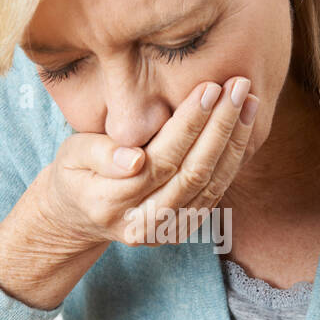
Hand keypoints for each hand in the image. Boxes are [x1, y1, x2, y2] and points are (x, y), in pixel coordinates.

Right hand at [33, 75, 258, 253]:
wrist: (78, 217)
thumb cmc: (75, 172)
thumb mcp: (72, 155)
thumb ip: (100, 153)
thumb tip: (135, 160)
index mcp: (110, 203)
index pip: (161, 159)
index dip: (189, 124)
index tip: (209, 88)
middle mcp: (141, 224)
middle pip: (193, 174)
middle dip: (221, 127)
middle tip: (239, 86)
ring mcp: (164, 233)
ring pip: (211, 186)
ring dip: (235, 142)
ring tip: (248, 101)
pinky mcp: (181, 231)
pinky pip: (215, 195)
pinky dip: (233, 160)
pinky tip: (243, 128)